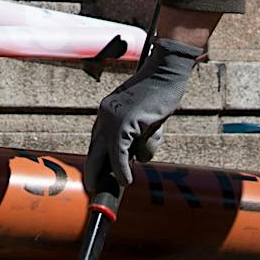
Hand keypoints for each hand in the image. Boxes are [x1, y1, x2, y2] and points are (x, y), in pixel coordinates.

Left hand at [83, 38, 204, 195]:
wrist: (166, 72)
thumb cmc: (159, 93)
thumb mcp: (146, 119)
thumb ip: (140, 138)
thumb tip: (140, 159)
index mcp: (107, 111)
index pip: (97, 140)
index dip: (97, 160)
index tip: (96, 175)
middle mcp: (105, 114)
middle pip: (94, 148)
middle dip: (93, 171)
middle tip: (93, 188)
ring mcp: (113, 117)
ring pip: (106, 153)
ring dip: (111, 172)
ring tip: (119, 185)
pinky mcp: (125, 122)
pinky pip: (119, 153)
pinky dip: (121, 169)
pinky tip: (126, 180)